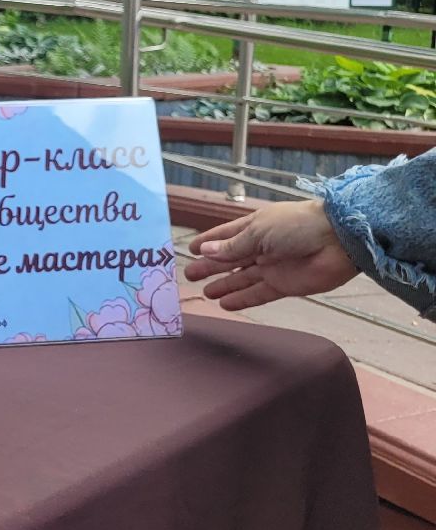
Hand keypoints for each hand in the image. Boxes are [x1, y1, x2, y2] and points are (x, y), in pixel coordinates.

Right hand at [184, 199, 358, 310]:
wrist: (339, 240)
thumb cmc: (297, 226)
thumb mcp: (259, 232)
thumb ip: (232, 246)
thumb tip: (205, 251)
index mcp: (255, 228)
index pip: (225, 235)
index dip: (208, 242)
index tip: (191, 249)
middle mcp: (262, 247)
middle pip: (230, 259)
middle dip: (210, 266)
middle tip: (190, 275)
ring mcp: (272, 267)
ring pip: (241, 278)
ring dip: (224, 285)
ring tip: (205, 292)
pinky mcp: (284, 285)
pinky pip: (258, 294)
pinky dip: (242, 299)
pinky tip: (226, 304)